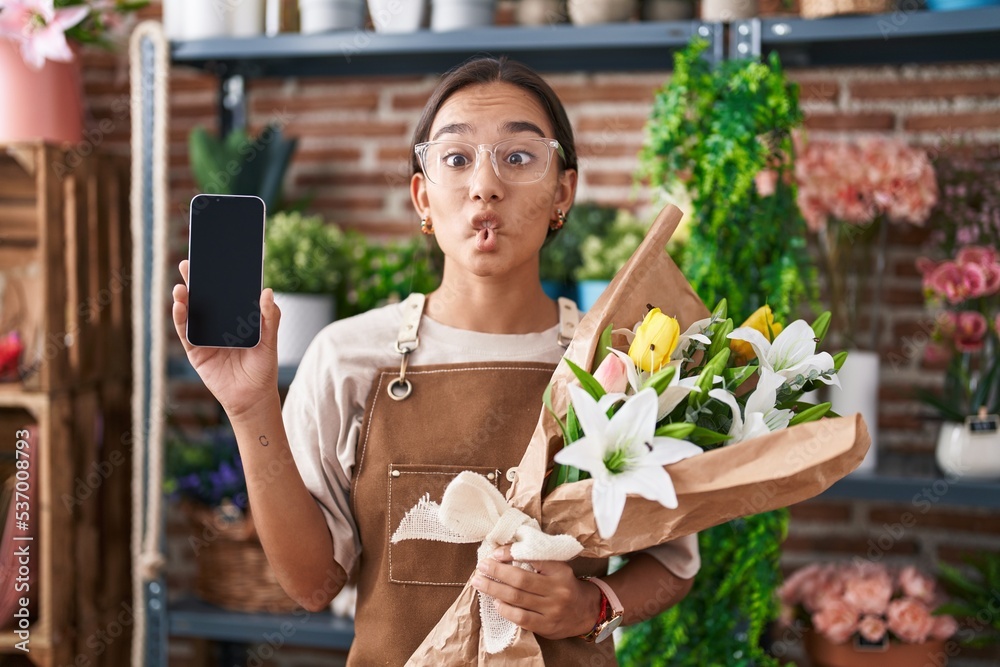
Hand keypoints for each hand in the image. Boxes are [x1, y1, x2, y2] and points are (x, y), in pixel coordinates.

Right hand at [172, 259, 279, 416]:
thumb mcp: (270, 342)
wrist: (252, 398)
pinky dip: (180, 319)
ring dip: (184, 298)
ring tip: (181, 286)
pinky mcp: (195, 351)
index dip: (219, 276)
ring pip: (192, 312)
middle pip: (205, 298)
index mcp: (236, 318)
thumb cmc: (263, 368)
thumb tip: (267, 291)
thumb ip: (270, 318)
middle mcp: (218, 324)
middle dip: (196, 280)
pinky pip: (185, 332)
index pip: (226, 293)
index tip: (213, 258)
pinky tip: (179, 306)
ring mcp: (205, 336)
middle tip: (189, 263)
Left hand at [470, 545, 601, 640]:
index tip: (495, 553)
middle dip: (497, 572)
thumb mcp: (558, 568)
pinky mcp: (546, 626)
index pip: (532, 558)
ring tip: (480, 583)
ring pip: (517, 598)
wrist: (586, 611)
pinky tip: (496, 602)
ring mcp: (552, 609)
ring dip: (494, 589)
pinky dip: (505, 609)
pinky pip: (521, 618)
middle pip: (520, 579)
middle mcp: (557, 589)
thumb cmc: (565, 585)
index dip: (511, 554)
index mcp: (560, 570)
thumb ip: (537, 560)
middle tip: (481, 566)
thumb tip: (504, 553)